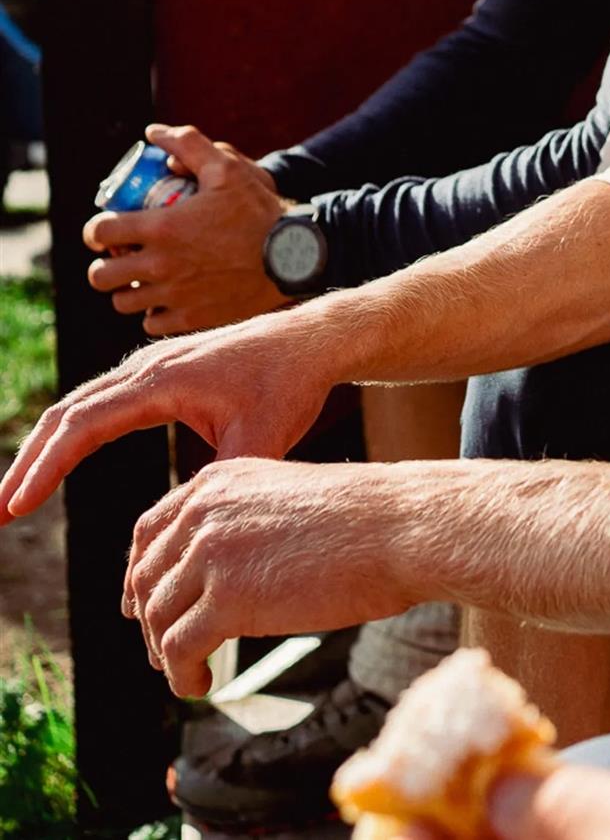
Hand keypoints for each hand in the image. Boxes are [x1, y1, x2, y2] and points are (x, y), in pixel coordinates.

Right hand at [0, 309, 332, 521]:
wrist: (311, 340)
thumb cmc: (290, 386)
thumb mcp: (261, 440)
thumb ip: (219, 484)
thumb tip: (186, 536)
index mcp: (163, 381)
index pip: (84, 424)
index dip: (46, 467)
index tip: (18, 506)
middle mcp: (146, 367)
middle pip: (66, 413)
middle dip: (28, 463)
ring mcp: (149, 366)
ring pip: (78, 405)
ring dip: (43, 448)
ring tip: (15, 496)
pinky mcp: (158, 372)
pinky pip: (99, 401)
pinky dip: (70, 432)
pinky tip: (58, 463)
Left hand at [84, 123, 292, 334]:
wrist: (292, 256)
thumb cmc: (259, 210)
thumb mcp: (227, 168)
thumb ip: (189, 144)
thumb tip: (154, 133)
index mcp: (162, 227)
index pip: (101, 232)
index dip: (96, 229)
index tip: (105, 229)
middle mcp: (161, 266)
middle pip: (101, 276)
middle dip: (104, 264)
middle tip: (120, 256)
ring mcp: (174, 295)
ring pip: (123, 302)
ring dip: (127, 289)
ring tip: (142, 278)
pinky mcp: (191, 318)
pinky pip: (152, 323)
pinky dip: (153, 312)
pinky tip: (165, 298)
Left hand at [124, 458, 420, 697]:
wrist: (400, 527)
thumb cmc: (364, 520)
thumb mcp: (286, 499)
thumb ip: (243, 522)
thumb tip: (216, 574)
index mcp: (219, 480)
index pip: (150, 531)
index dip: (139, 576)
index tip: (141, 609)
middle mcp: (205, 510)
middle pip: (146, 577)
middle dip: (149, 622)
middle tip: (164, 653)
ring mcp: (213, 553)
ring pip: (158, 618)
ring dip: (165, 655)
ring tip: (189, 673)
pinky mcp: (227, 599)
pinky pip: (179, 649)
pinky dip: (181, 676)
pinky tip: (202, 684)